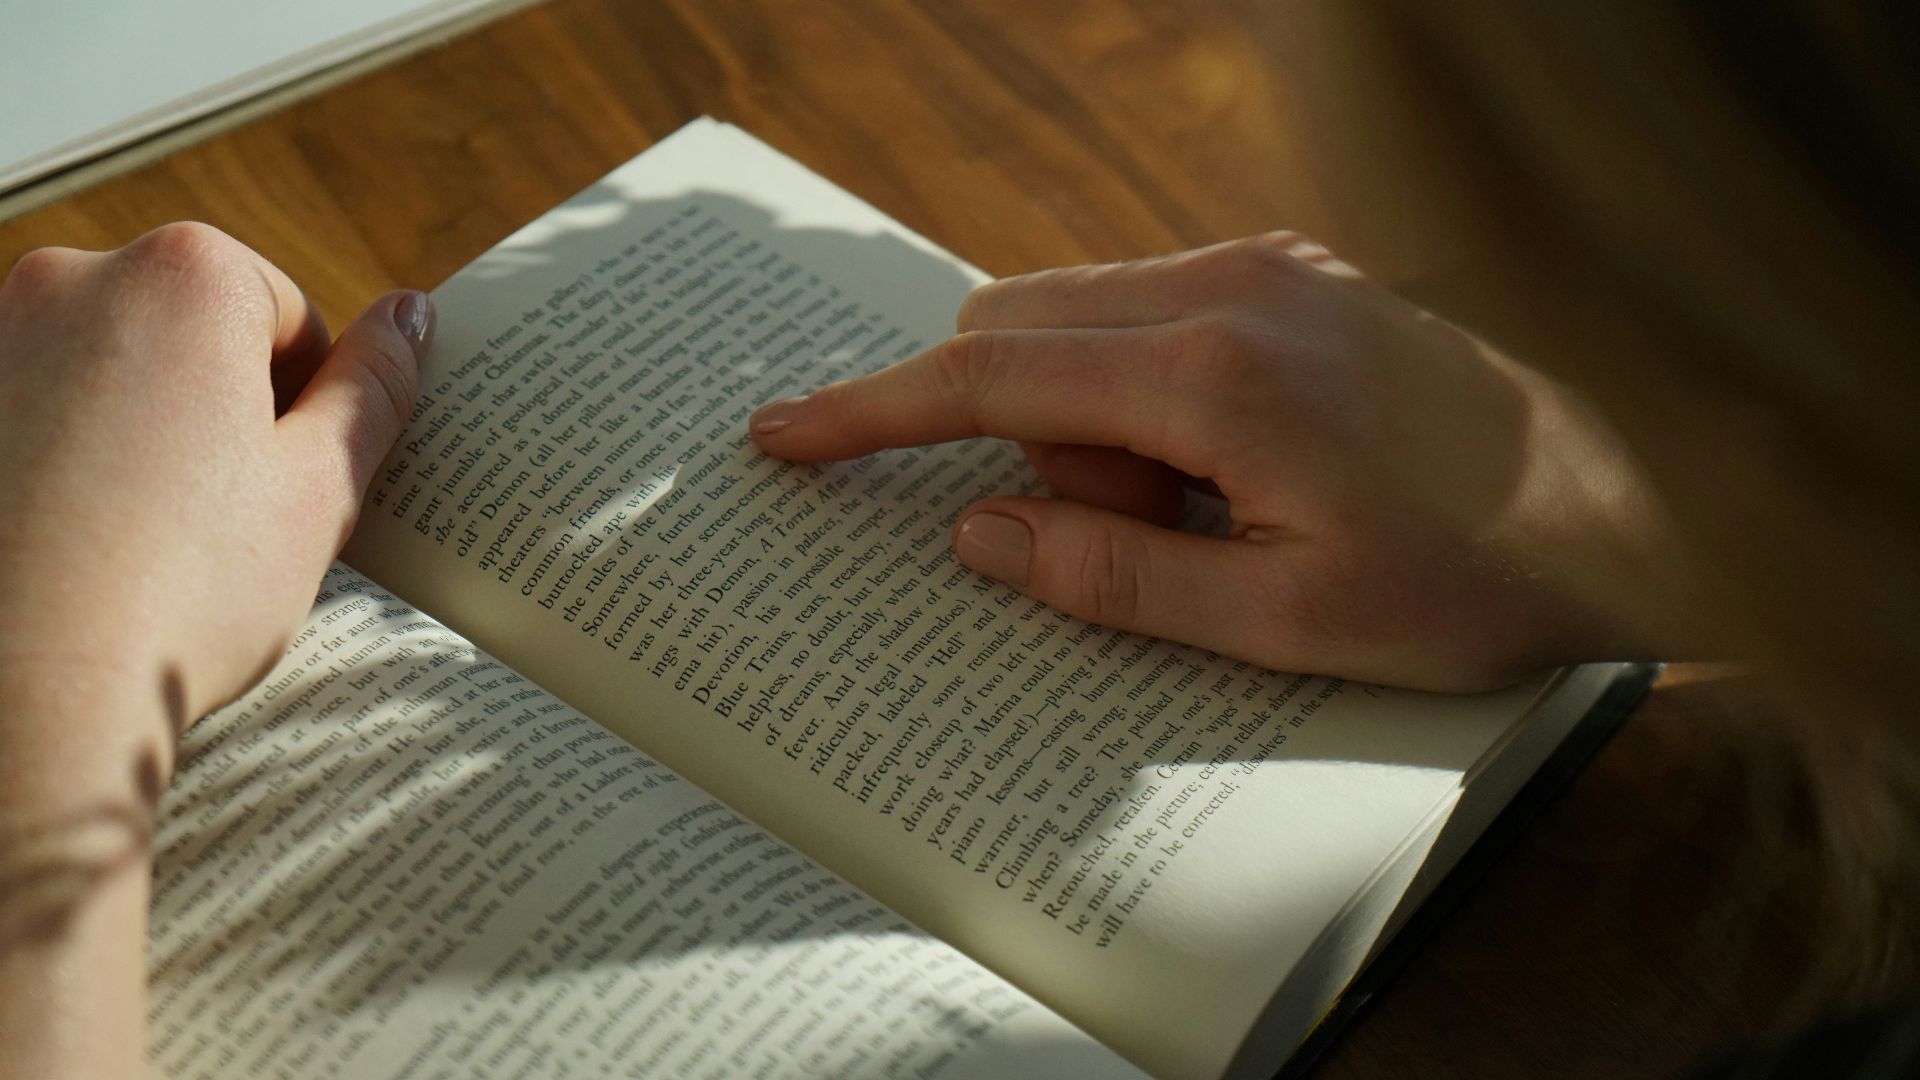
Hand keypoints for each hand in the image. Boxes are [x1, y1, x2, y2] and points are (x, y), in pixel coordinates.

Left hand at [0, 223, 429, 1079]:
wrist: (6, 704)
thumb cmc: (166, 607)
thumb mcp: (317, 503)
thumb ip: (378, 393)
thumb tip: (425, 318)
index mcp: (192, 282)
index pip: (283, 321)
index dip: (296, 426)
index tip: (277, 513)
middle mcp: (72, 279)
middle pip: (182, 342)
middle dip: (209, 432)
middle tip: (213, 550)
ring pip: (93, 382)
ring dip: (126, 455)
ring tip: (131, 573)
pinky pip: (13, 416)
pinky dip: (39, 475)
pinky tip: (54, 562)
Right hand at [752, 234, 1667, 689]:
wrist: (1638, 490)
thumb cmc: (1474, 573)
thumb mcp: (1286, 623)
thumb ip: (1114, 578)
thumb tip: (981, 538)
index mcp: (1214, 377)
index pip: (987, 379)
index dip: (869, 412)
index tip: (782, 433)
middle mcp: (1231, 288)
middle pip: (1020, 332)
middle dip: (1022, 441)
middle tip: (1133, 535)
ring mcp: (1268, 265)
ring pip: (1083, 317)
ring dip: (1092, 421)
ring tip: (1218, 512)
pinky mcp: (1296, 269)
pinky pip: (1152, 310)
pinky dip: (1143, 389)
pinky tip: (1242, 464)